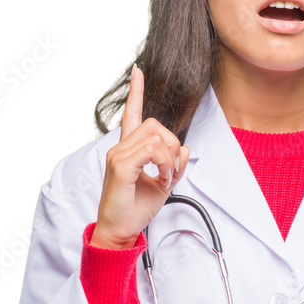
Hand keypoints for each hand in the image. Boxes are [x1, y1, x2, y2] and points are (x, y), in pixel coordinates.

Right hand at [90, 64, 189, 248]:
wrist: (119, 231)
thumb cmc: (134, 210)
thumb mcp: (162, 185)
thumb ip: (174, 165)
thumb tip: (185, 148)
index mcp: (128, 151)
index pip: (131, 115)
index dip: (136, 93)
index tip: (138, 72)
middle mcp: (120, 149)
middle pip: (154, 125)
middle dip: (172, 144)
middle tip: (171, 169)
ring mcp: (118, 156)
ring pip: (156, 137)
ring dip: (169, 158)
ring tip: (166, 177)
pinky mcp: (121, 166)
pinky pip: (151, 151)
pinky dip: (164, 164)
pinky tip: (162, 179)